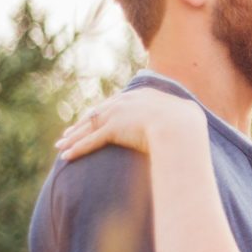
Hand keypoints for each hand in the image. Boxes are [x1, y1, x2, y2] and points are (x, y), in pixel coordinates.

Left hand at [55, 89, 203, 160]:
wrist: (182, 128)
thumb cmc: (190, 126)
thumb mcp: (187, 118)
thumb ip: (180, 120)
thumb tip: (189, 127)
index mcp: (143, 95)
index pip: (117, 103)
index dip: (104, 113)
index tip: (95, 119)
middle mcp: (126, 101)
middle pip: (98, 113)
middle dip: (82, 124)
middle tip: (69, 133)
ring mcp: (118, 114)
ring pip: (89, 126)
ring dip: (73, 137)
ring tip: (61, 145)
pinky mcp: (112, 129)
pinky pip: (90, 141)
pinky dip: (77, 149)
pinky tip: (66, 156)